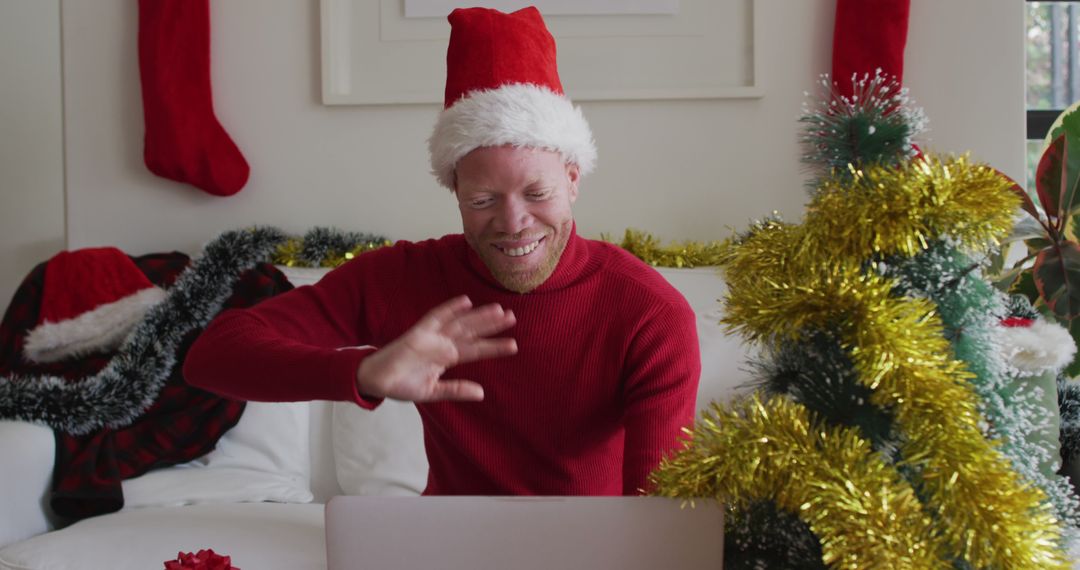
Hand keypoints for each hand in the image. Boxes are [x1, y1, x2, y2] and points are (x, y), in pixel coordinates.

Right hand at [355, 296, 516, 401]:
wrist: (376, 381)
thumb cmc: (402, 384)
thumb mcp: (433, 391)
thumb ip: (456, 390)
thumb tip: (481, 393)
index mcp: (447, 357)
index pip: (475, 350)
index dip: (493, 347)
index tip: (514, 345)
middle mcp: (442, 344)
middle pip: (471, 332)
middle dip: (491, 325)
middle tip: (513, 317)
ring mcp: (431, 337)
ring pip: (459, 323)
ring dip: (478, 316)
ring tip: (498, 310)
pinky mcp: (418, 333)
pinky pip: (435, 317)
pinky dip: (450, 309)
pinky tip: (465, 302)